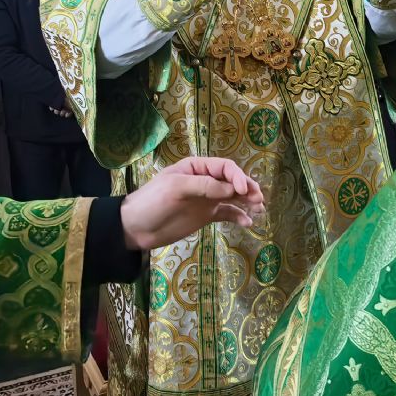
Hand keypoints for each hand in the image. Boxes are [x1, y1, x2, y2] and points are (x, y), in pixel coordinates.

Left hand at [121, 156, 265, 250]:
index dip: (237, 177)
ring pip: (233, 197)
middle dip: (248, 189)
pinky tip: (248, 223)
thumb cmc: (152, 202)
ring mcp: (206, 199)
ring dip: (247, 202)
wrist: (135, 228)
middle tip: (259, 200)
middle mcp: (205, 181)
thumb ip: (204, 186)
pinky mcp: (206, 216)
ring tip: (259, 210)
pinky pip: (227, 213)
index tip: (243, 191)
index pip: (224, 167)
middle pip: (233, 181)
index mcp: (196, 167)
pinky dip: (238, 217)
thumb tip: (233, 189)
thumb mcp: (176, 189)